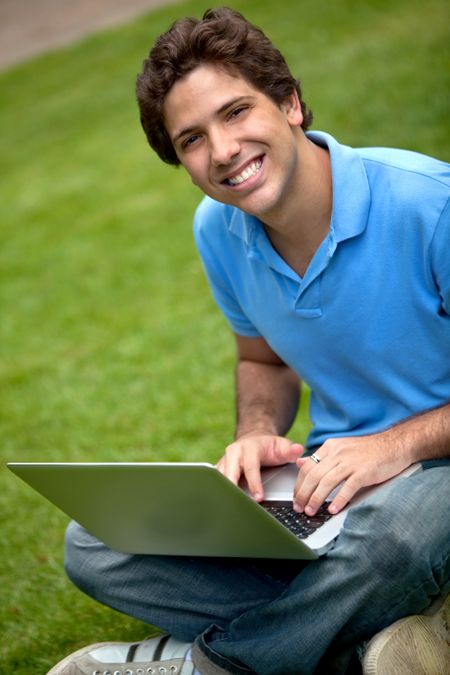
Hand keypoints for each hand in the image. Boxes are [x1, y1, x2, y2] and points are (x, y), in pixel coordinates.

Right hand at [217, 434, 303, 500]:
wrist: (254, 439)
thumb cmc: (269, 446)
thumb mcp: (282, 445)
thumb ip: (291, 450)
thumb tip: (299, 451)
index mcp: (248, 447)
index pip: (250, 467)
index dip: (254, 483)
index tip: (258, 498)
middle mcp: (233, 453)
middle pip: (229, 473)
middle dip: (233, 490)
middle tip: (240, 506)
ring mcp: (224, 460)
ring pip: (220, 478)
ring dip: (225, 493)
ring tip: (231, 509)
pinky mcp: (220, 469)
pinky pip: (217, 482)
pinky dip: (221, 493)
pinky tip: (226, 505)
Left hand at [293, 432, 409, 514]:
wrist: (395, 444)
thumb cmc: (369, 450)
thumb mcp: (341, 449)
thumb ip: (321, 457)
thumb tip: (300, 463)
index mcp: (330, 447)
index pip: (307, 467)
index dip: (299, 484)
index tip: (296, 497)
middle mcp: (338, 453)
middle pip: (313, 476)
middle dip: (303, 494)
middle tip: (299, 508)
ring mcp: (351, 462)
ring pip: (326, 482)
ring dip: (316, 499)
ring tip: (311, 511)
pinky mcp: (364, 472)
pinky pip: (347, 487)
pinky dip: (338, 500)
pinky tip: (333, 509)